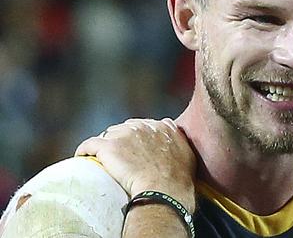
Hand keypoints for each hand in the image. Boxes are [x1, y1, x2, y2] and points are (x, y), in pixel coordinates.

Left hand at [75, 118, 196, 212]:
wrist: (164, 191)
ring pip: (107, 135)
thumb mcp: (186, 154)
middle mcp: (143, 126)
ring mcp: (125, 134)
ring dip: (106, 147)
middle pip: (124, 128)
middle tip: (120, 159)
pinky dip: (84, 151)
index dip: (137, 138)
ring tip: (103, 162)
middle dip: (121, 140)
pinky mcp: (108, 146)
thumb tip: (172, 137)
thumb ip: (178, 140)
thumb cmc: (177, 179)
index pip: (143, 126)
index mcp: (162, 127)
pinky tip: (82, 158)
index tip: (134, 150)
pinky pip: (89, 145)